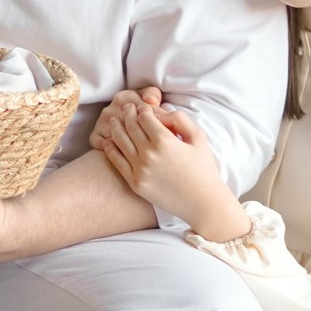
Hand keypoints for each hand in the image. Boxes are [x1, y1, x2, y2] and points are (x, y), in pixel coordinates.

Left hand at [91, 88, 248, 239]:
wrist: (202, 203)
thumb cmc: (203, 169)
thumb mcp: (198, 138)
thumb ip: (179, 119)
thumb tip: (159, 113)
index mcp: (165, 141)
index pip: (144, 117)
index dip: (142, 109)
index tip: (141, 108)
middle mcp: (149, 154)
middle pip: (130, 126)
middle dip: (127, 114)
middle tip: (126, 109)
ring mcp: (140, 169)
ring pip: (120, 141)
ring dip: (115, 127)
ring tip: (114, 121)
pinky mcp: (135, 183)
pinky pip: (116, 161)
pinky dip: (109, 148)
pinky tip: (107, 141)